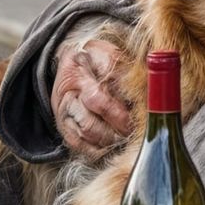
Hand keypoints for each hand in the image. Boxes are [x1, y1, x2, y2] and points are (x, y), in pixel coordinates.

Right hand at [51, 37, 132, 158]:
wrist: (70, 62)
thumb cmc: (95, 59)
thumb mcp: (108, 54)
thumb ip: (122, 71)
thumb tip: (142, 88)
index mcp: (78, 76)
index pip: (97, 100)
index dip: (117, 115)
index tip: (133, 121)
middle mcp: (67, 98)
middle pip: (89, 124)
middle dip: (113, 133)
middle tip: (131, 134)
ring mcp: (62, 114)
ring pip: (83, 137)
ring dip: (106, 142)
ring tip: (123, 139)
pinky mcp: (63, 127)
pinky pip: (76, 145)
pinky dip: (94, 151)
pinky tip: (109, 147)